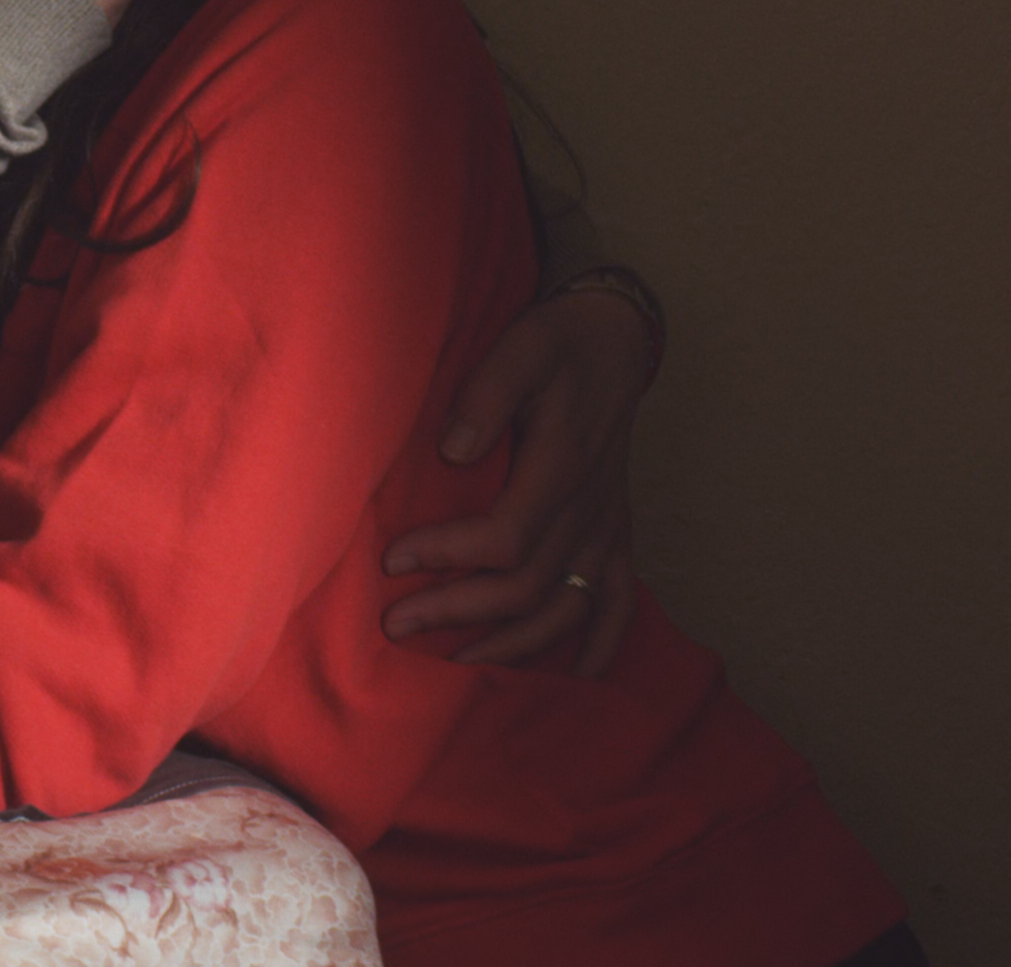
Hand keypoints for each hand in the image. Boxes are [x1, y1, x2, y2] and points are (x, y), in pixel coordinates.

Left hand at [379, 281, 658, 671]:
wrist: (615, 337)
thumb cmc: (559, 342)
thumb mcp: (522, 348)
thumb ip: (488, 395)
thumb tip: (452, 450)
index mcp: (562, 467)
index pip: (505, 538)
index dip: (448, 557)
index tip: (392, 560)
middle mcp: (589, 509)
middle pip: (526, 587)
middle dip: (458, 612)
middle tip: (396, 624)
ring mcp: (606, 526)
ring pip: (565, 608)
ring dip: (512, 643)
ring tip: (456, 660)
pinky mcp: (616, 530)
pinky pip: (618, 601)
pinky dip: (602, 642)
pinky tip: (579, 674)